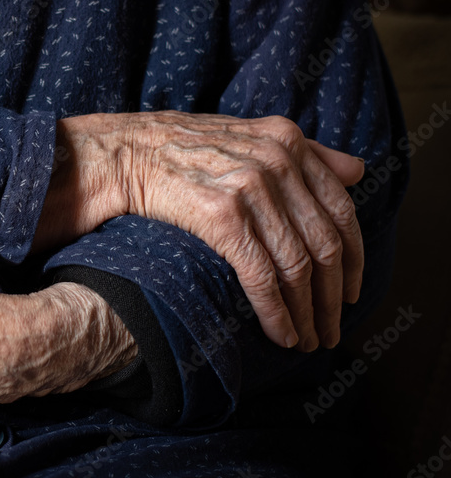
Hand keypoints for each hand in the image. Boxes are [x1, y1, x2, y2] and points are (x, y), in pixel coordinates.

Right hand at [35, 111, 363, 351]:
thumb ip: (304, 153)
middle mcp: (277, 159)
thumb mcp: (246, 137)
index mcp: (288, 139)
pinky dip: (276, 312)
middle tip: (331, 330)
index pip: (342, 209)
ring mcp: (251, 186)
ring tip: (307, 340)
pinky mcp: (223, 215)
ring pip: (299, 266)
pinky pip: (263, 275)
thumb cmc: (175, 150)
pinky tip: (280, 334)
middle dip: (333, 298)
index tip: (351, 293)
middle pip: (326, 244)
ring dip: (308, 313)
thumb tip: (359, 171)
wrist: (118, 155)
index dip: (354, 259)